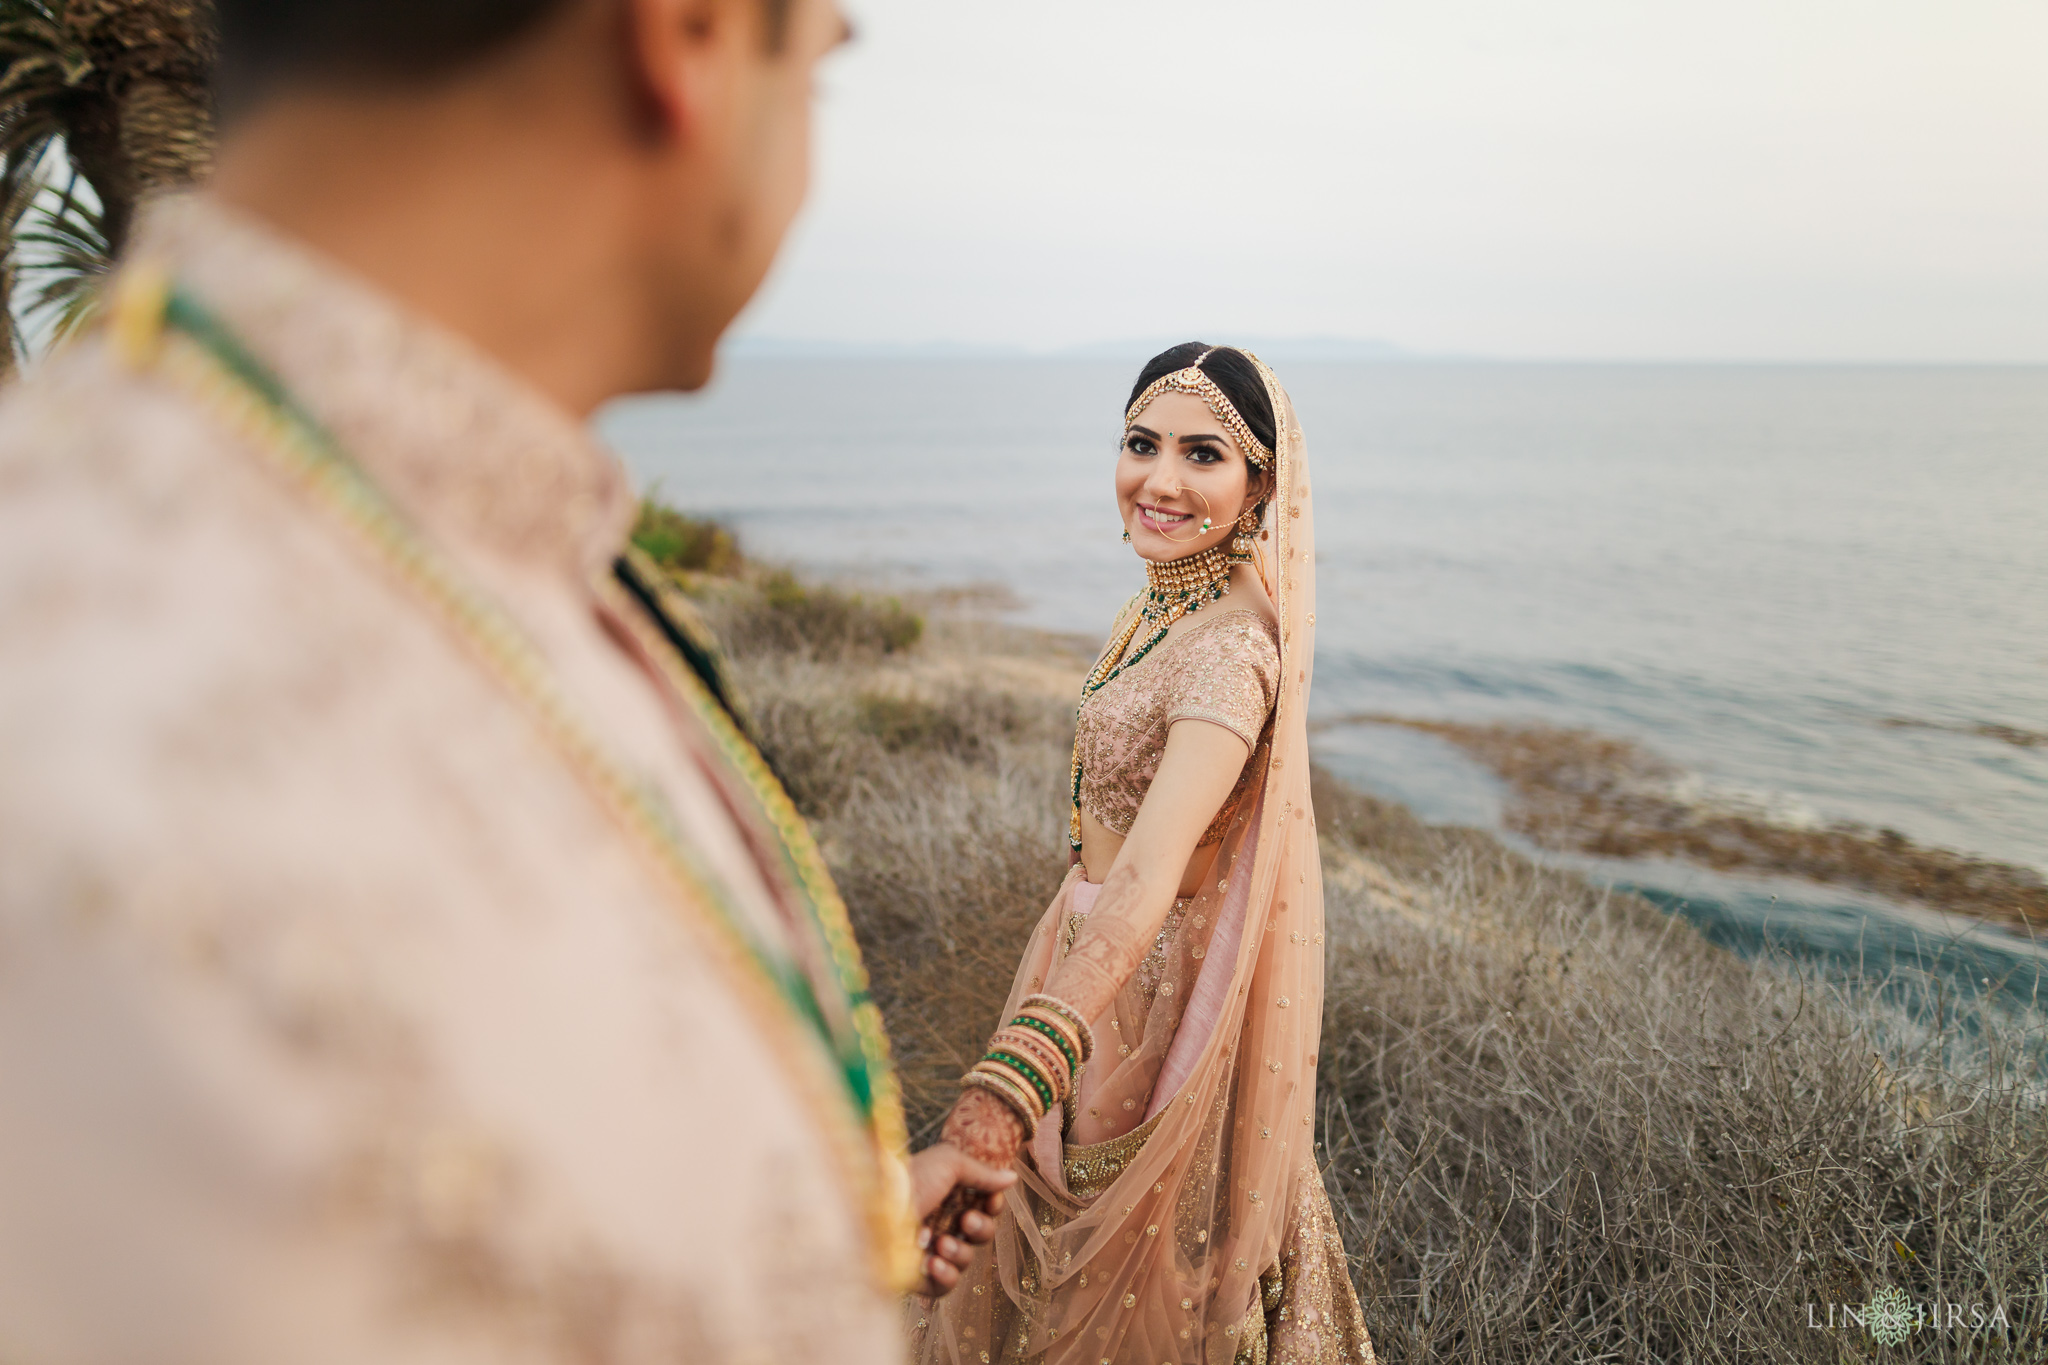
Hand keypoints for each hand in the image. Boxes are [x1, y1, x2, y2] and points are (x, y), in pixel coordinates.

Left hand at [907, 1141, 1015, 1297]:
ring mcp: (928, 1250)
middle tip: (965, 1220)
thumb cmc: (910, 1179)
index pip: (982, 1208)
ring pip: (965, 1260)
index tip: (991, 1200)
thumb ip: (982, 1174)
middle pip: (980, 1235)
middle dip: (981, 1228)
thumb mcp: (949, 1163)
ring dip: (960, 1251)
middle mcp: (938, 1222)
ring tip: (940, 1243)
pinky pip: (945, 1287)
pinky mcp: (917, 1276)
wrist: (874, 1208)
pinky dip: (946, 1275)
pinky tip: (933, 1262)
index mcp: (945, 1196)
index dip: (992, 1207)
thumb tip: (1012, 1177)